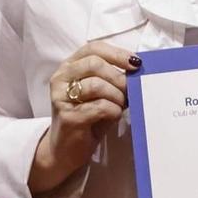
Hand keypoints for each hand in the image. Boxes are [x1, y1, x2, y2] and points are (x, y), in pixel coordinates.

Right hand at [30, 41, 136, 197]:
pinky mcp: (67, 116)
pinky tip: (113, 116)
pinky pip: (100, 106)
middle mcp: (61, 78)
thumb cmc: (88, 118)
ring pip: (97, 84)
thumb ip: (113, 78)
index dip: (117, 53)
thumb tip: (137, 69)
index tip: (136, 63)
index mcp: (70, 67)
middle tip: (129, 90)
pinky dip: (114, 110)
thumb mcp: (102, 93)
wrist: (67, 149)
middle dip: (118, 76)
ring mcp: (60, 97)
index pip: (94, 49)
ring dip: (117, 96)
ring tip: (119, 105)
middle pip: (95, 63)